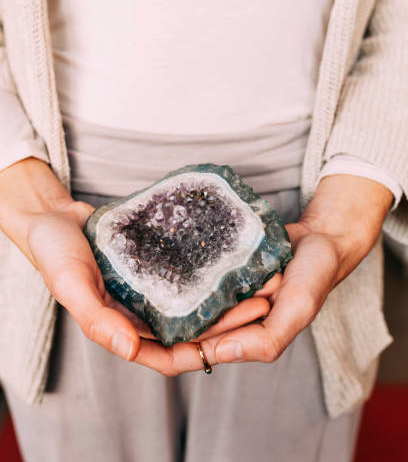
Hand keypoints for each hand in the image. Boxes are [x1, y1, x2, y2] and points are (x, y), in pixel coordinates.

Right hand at [0, 158, 270, 365]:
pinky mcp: (154, 265)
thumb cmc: (54, 254)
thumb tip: (131, 350)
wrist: (52, 217)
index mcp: (123, 330)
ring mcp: (150, 289)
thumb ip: (97, 319)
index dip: (208, 350)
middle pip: (193, 328)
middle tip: (265, 298)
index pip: (171, 356)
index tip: (244, 334)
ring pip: (195, 300)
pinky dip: (209, 267)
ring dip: (226, 294)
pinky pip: (187, 271)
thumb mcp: (70, 284)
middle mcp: (141, 314)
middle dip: (230, 320)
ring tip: (259, 276)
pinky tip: (233, 254)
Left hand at [140, 174, 392, 374]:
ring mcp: (220, 295)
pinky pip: (190, 277)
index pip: (187, 355)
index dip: (155, 354)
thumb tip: (217, 354)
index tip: (123, 341)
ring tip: (118, 288)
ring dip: (152, 301)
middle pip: (173, 331)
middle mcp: (224, 321)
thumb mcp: (298, 309)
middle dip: (143, 327)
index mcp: (238, 339)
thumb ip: (267, 340)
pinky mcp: (220, 271)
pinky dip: (172, 275)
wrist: (321, 239)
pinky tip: (148, 261)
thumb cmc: (314, 276)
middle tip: (109, 309)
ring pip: (177, 305)